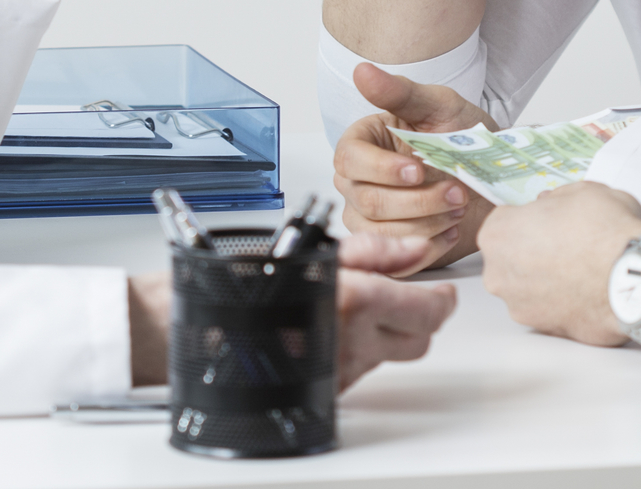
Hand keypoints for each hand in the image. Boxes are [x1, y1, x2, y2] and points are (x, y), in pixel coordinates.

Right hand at [126, 233, 457, 388]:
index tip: (439, 288)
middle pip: (420, 341)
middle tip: (407, 296)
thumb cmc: (246, 286)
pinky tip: (331, 326)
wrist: (198, 331)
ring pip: (389, 356)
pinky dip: (355, 347)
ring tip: (357, 306)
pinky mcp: (325, 390)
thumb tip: (416, 252)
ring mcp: (341, 371)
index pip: (430, 312)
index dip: (442, 298)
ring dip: (385, 332)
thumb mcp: (315, 252)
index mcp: (357, 301)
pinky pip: (358, 369)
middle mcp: (354, 342)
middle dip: (420, 318)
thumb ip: (375, 251)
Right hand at [334, 63, 496, 273]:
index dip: (384, 169)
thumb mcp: (438, 106)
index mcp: (360, 144)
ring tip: (459, 206)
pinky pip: (398, 258)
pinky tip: (453, 229)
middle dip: (419, 200)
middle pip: (369, 201)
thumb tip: (363, 71)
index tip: (419, 169)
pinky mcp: (389, 246)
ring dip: (429, 222)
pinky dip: (431, 246)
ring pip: (384, 232)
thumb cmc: (460, 135)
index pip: (351, 160)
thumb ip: (400, 92)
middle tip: (457, 190)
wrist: (490, 173)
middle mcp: (356, 183)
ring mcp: (369, 218)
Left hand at [480, 182, 640, 346]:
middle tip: (566, 244)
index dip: (529, 220)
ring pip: (527, 288)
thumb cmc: (606, 232)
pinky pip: (548, 310)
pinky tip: (585, 290)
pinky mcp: (543, 328)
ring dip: (546, 280)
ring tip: (580, 270)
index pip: (503, 223)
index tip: (547, 222)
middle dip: (532, 252)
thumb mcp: (583, 191)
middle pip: (509, 258)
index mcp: (499, 234)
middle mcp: (499, 273)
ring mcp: (519, 305)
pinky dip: (562, 303)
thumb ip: (556, 199)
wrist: (634, 277)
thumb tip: (551, 205)